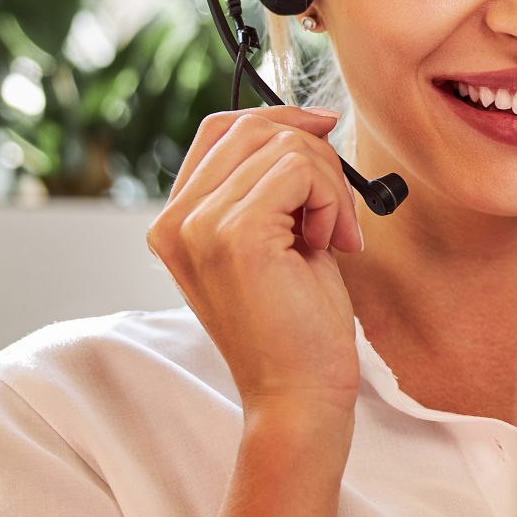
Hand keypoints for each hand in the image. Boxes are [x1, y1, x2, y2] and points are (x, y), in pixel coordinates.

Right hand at [147, 104, 364, 423]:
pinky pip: (301, 170)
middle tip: (340, 214)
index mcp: (177, 222)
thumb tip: (310, 121)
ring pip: (283, 145)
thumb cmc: (300, 327)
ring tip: (335, 239)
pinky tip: (332, 245)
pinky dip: (333, 200)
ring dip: (331, 185)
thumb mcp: (280, 241)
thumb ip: (274, 187)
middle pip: (254, 128)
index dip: (279, 119)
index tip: (325, 133)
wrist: (299, 396)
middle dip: (317, 157)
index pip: (220, 130)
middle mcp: (175, 221)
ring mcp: (199, 226)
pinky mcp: (235, 234)